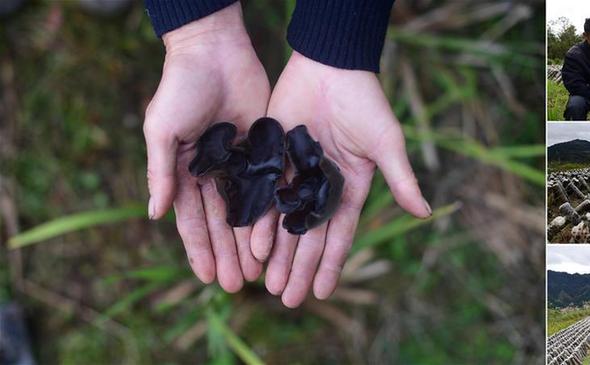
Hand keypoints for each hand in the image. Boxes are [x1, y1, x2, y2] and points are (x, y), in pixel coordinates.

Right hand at [143, 3, 272, 291]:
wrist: (215, 52)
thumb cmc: (181, 88)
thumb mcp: (162, 130)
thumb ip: (161, 172)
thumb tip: (155, 215)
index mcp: (184, 172)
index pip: (191, 220)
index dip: (198, 249)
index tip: (206, 278)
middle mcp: (213, 174)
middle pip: (221, 224)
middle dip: (226, 255)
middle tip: (235, 286)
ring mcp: (240, 165)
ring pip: (246, 213)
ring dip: (249, 243)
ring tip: (257, 274)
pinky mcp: (264, 152)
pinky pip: (268, 188)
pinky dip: (270, 214)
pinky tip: (276, 239)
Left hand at [262, 51, 431, 307]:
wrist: (330, 65)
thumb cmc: (365, 103)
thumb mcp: (386, 143)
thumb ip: (401, 179)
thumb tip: (426, 213)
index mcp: (350, 187)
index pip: (339, 234)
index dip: (330, 264)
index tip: (321, 293)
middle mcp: (321, 187)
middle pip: (308, 236)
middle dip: (298, 267)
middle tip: (286, 299)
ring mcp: (295, 174)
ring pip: (283, 222)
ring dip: (276, 253)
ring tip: (266, 283)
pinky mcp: (272, 158)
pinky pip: (264, 195)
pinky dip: (258, 220)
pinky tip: (251, 245)